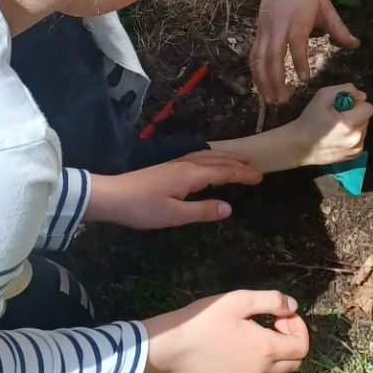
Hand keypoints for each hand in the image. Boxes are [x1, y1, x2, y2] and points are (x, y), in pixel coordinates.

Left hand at [87, 154, 260, 229]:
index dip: (242, 176)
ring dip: (225, 158)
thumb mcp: (175, 215)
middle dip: (237, 164)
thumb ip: (203, 210)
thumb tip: (229, 208)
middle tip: (255, 168)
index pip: (223, 173)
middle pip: (217, 161)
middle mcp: (186, 165)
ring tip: (239, 160)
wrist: (112, 196)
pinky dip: (210, 157)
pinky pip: (197, 157)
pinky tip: (208, 161)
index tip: (259, 178)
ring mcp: (175, 164)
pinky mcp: (167, 168)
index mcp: (191, 176)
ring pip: (207, 156)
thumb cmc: (142, 208)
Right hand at [142, 289, 310, 372]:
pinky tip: (248, 361)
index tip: (282, 316)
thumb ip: (272, 301)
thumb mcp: (239, 299)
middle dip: (290, 341)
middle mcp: (262, 372)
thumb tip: (293, 306)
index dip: (299, 328)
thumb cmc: (206, 319)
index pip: (302, 346)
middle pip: (294, 363)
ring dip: (278, 359)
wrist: (175, 346)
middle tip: (272, 325)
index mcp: (267, 349)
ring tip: (260, 341)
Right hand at [252, 0, 358, 103]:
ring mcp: (265, 30)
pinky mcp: (258, 32)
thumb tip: (356, 45)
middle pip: (272, 57)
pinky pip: (253, 55)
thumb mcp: (326, 7)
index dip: (299, 62)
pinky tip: (260, 88)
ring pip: (259, 59)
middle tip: (283, 101)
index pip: (296, 45)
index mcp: (296, 21)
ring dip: (263, 81)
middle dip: (276, 81)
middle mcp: (277, 27)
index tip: (305, 80)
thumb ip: (339, 29)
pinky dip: (255, 73)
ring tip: (270, 101)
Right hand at [289, 82, 372, 167]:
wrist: (298, 146)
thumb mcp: (323, 96)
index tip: (342, 107)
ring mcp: (356, 149)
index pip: (368, 108)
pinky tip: (337, 137)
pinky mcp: (354, 156)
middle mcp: (356, 139)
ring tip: (335, 128)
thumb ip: (346, 90)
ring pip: (363, 128)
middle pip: (366, 118)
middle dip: (354, 114)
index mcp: (349, 124)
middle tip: (335, 117)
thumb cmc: (309, 120)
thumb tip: (362, 96)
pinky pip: (359, 139)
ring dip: (353, 125)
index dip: (356, 104)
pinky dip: (351, 136)